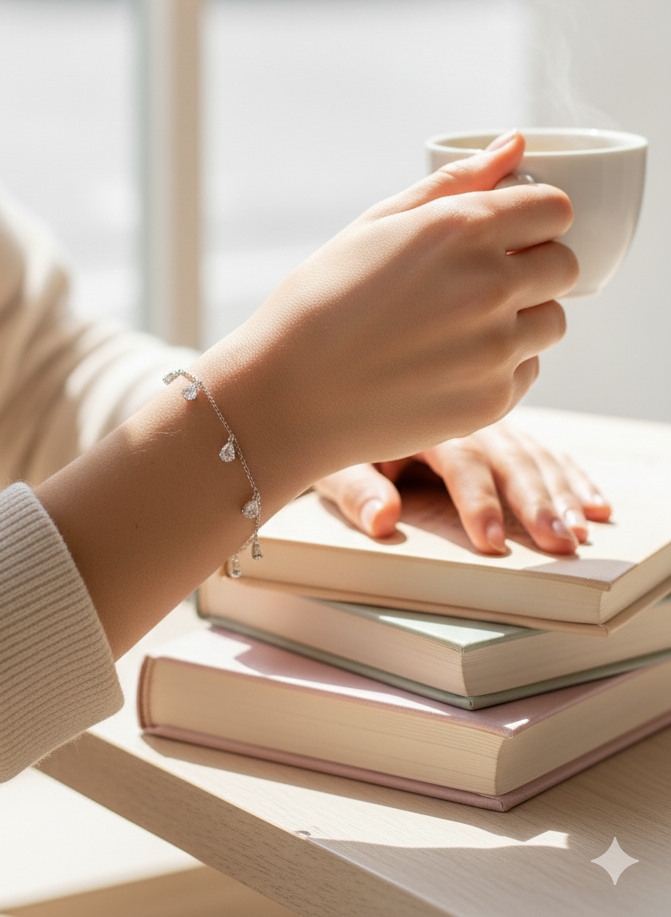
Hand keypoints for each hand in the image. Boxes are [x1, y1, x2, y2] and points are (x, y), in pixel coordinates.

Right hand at [40, 131, 579, 656]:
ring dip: (521, 318)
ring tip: (457, 327)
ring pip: (553, 321)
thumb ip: (456, 181)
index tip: (506, 233)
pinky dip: (501, 365)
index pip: (555, 209)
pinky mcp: (493, 399)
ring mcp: (496, 347)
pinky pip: (528, 369)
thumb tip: (515, 145)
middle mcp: (490, 283)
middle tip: (477, 283)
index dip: (532, 218)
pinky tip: (446, 363)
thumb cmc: (321, 300)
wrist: (284, 395)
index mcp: (462, 228)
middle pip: (564, 265)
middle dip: (533, 267)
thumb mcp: (378, 224)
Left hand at [314, 422, 611, 554]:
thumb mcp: (334, 461)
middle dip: (536, 502)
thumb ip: (358, 491)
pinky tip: (596, 505)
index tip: (493, 542)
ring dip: (562, 493)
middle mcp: (464, 413)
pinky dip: (574, 478)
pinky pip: (547, 452)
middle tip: (559, 543)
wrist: (337, 387)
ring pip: (535, 454)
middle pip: (508, 458)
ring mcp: (490, 419)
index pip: (460, 462)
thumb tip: (383, 520)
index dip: (478, 504)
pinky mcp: (506, 431)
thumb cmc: (339, 435)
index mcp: (424, 418)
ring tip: (582, 531)